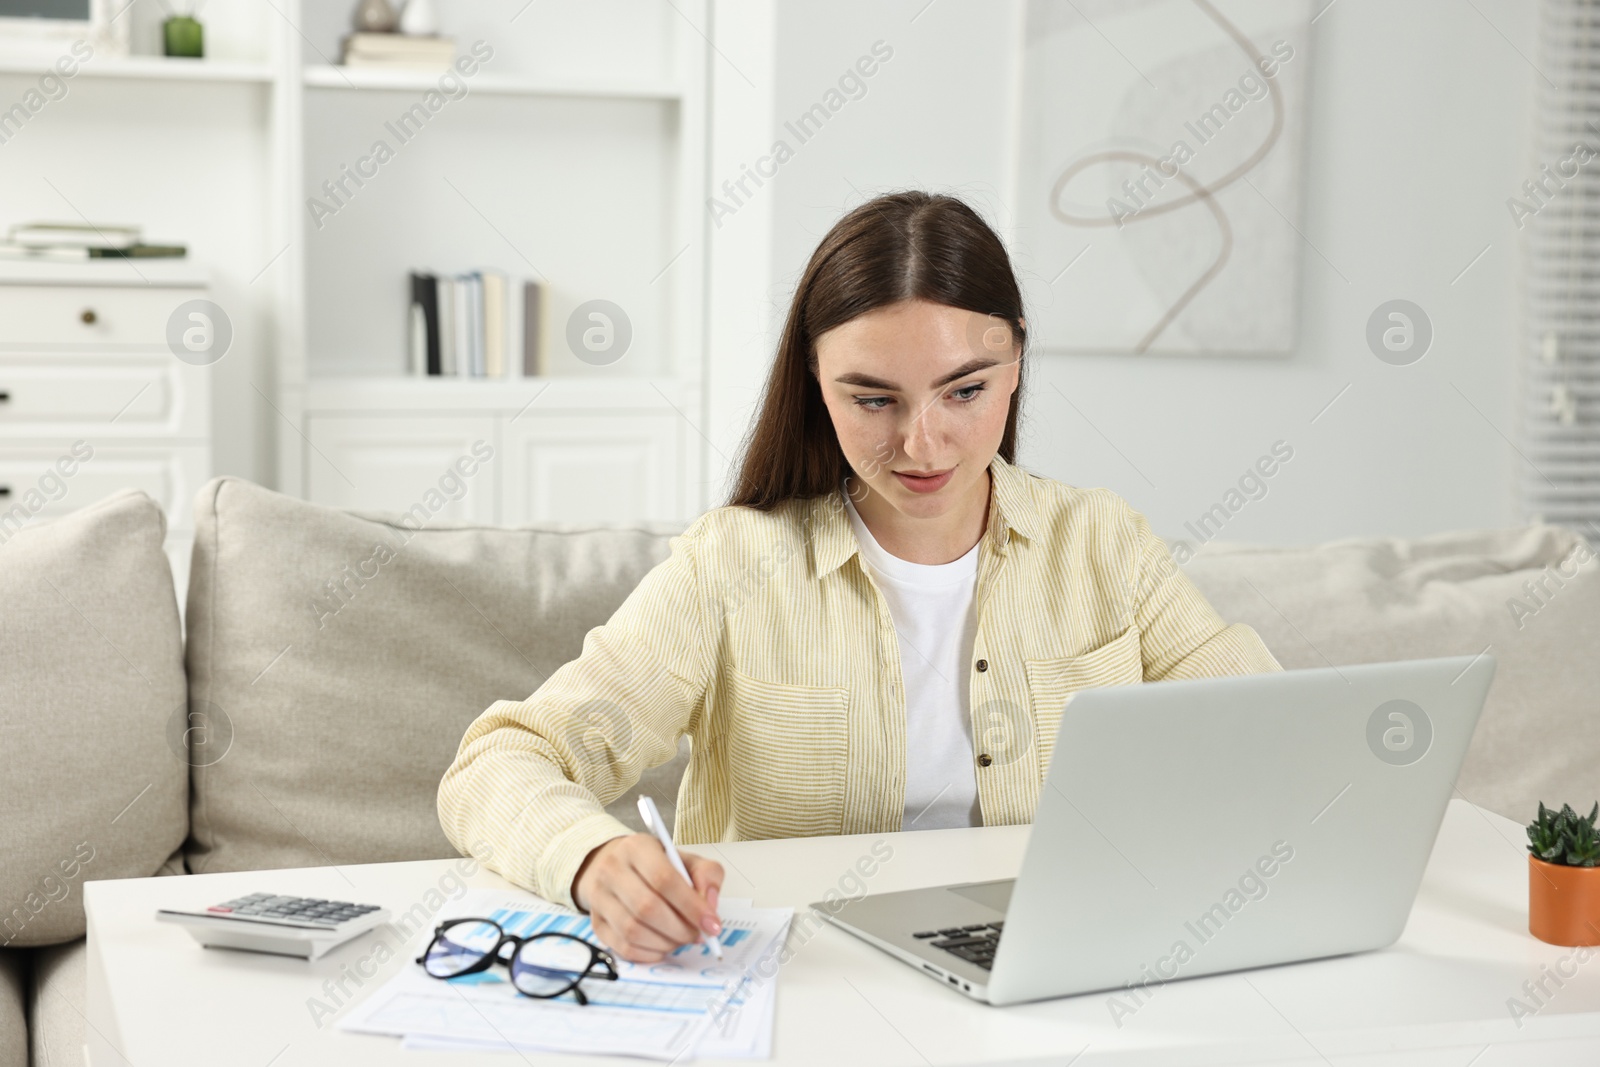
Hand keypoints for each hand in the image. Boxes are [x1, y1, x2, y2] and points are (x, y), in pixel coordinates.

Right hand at [571, 834, 723, 962]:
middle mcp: (611, 870)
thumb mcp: (685, 859)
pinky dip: (650, 953)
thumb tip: (709, 906)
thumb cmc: (656, 865)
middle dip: (680, 928)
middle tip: (697, 935)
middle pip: (647, 908)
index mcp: (637, 848)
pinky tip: (663, 945)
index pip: (664, 879)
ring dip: (666, 943)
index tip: (711, 924)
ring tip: (681, 938)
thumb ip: (706, 875)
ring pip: (633, 931)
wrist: (616, 866)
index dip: (691, 906)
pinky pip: (624, 948)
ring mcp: (599, 898)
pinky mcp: (596, 924)